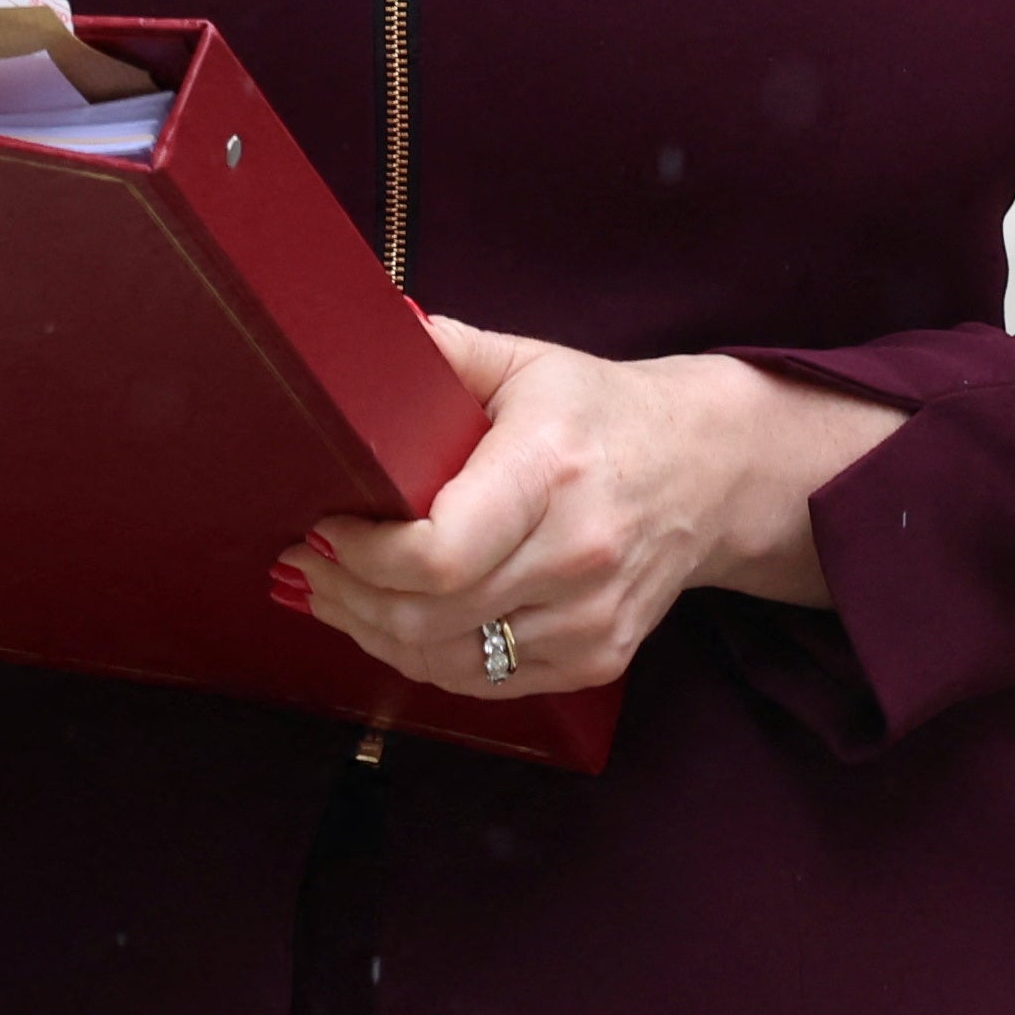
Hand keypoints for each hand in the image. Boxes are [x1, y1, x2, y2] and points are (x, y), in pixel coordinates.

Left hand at [272, 317, 886, 700]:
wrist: (709, 470)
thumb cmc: (602, 412)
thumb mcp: (527, 361)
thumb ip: (442, 351)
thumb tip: (358, 333)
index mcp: (550, 472)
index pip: (437, 554)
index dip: (362, 557)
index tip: (322, 528)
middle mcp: (577, 554)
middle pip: (430, 617)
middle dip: (348, 598)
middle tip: (305, 568)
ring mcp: (593, 618)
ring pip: (449, 661)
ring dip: (375, 635)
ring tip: (333, 598)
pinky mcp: (600, 657)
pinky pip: (487, 681)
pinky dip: (427, 661)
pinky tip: (392, 627)